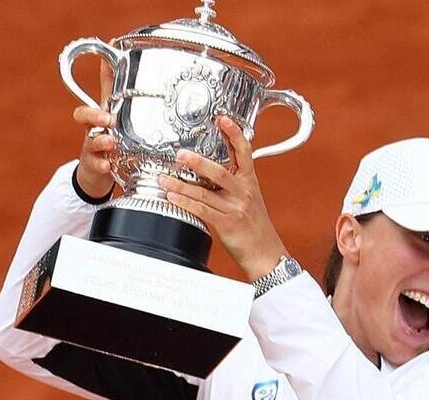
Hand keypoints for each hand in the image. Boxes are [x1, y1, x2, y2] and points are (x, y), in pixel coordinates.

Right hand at [72, 60, 115, 198]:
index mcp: (98, 116)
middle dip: (93, 115)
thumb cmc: (108, 137)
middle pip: (83, 117)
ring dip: (100, 141)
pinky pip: (97, 167)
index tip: (103, 83)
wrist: (97, 174)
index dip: (95, 84)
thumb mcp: (113, 110)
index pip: (91, 95)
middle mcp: (92, 129)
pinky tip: (108, 166)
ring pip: (91, 143)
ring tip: (110, 142)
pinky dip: (102, 166)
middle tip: (108, 118)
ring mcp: (92, 149)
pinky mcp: (96, 168)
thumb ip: (113, 83)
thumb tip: (114, 45)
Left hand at [157, 116, 287, 280]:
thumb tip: (209, 166)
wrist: (264, 251)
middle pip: (220, 172)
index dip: (234, 134)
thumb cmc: (254, 224)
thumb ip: (233, 180)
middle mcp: (243, 192)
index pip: (244, 152)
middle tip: (180, 154)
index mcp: (249, 181)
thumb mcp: (249, 196)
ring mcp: (235, 208)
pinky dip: (185, 203)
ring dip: (182, 184)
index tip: (222, 119)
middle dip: (198, 162)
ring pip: (205, 192)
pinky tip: (172, 197)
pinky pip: (202, 211)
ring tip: (164, 177)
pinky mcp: (226, 224)